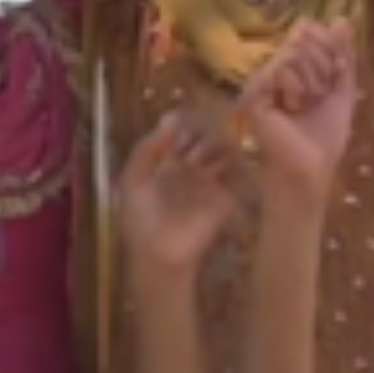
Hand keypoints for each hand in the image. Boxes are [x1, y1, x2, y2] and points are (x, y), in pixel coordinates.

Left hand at [116, 112, 239, 275]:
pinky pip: (240, 176)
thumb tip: (170, 116)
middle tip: (193, 152)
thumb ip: (147, 149)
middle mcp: (193, 166)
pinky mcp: (229, 198)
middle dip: (202, 138)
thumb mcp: (133, 180)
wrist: (159, 256)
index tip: (181, 130)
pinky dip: (238, 167)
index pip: (184, 131)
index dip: (184, 126)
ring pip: (225, 152)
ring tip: (203, 167)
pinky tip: (223, 172)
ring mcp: (212, 181)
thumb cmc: (141, 220)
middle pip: (207, 137)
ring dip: (219, 151)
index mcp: (168, 160)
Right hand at [234, 20, 357, 196]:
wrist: (309, 170)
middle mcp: (273, 70)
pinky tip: (291, 108)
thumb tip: (341, 18)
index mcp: (292, 68)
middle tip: (318, 97)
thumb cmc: (323, 137)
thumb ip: (342, 55)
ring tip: (305, 105)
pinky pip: (281, 67)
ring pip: (294, 51)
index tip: (334, 77)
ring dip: (312, 80)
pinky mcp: (254, 92)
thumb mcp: (341, 90)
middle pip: (304, 38)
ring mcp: (261, 81)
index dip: (329, 49)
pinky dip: (297, 88)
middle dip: (323, 67)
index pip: (309, 30)